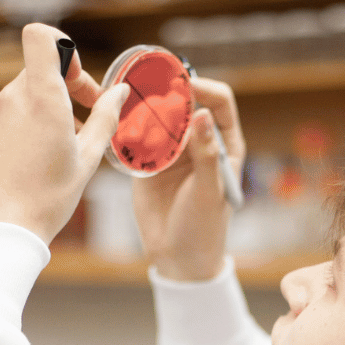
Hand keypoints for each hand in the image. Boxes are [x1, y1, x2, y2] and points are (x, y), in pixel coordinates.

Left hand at [0, 22, 129, 245]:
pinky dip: (31, 125)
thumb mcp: (88, 159)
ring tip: (66, 148)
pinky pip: (12, 114)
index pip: (41, 36)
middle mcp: (12, 97)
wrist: (2, 228)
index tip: (77, 82)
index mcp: (41, 98)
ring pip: (28, 94)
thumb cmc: (47, 198)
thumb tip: (121, 92)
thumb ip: (106, 118)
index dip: (63, 47)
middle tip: (88, 124)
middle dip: (68, 89)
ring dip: (51, 110)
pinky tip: (41, 159)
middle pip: (42, 70)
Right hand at [132, 77, 244, 280]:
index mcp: (224, 145)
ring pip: (159, 116)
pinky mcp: (147, 162)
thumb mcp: (208, 191)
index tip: (184, 86)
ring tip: (132, 110)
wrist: (177, 258)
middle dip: (169, 94)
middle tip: (149, 93)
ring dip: (146, 109)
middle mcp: (199, 142)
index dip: (204, 88)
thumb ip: (206, 154)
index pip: (220, 103)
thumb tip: (202, 115)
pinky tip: (120, 126)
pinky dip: (129, 128)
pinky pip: (138, 136)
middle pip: (186, 103)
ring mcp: (172, 151)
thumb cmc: (204, 227)